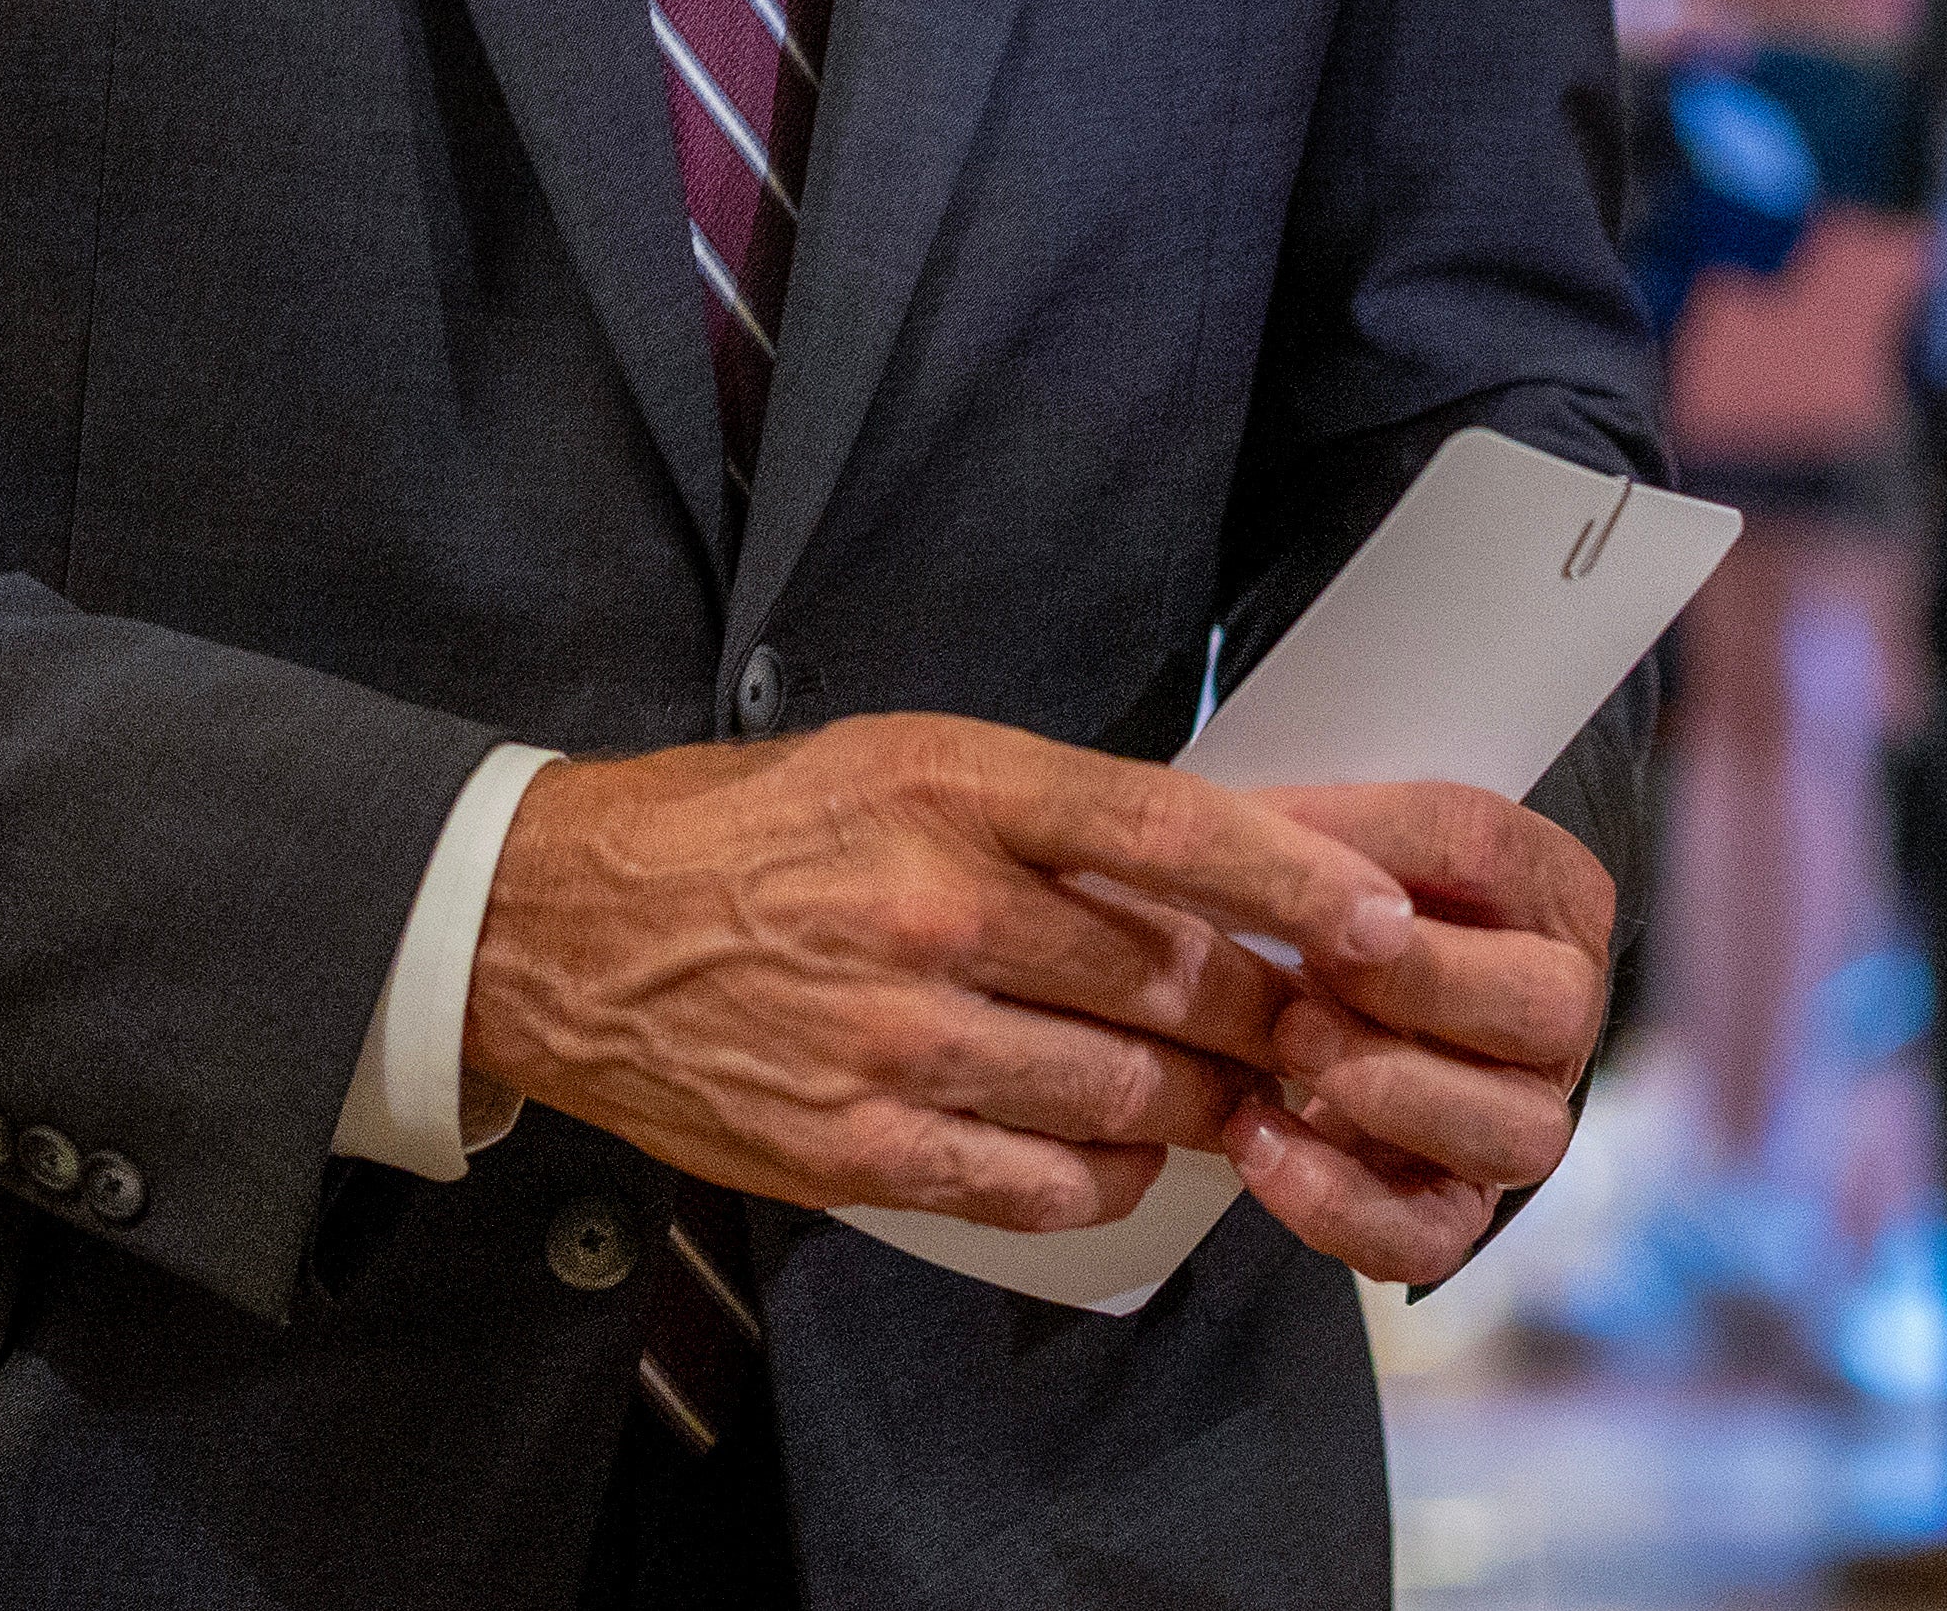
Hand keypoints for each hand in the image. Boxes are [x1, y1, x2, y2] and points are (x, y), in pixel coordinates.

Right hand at [459, 714, 1424, 1235]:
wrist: (562, 927)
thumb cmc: (749, 831)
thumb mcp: (899, 762)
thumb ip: (1046, 815)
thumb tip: (1209, 875)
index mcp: (947, 785)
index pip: (1165, 829)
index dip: (1292, 883)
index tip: (1383, 920)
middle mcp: (930, 908)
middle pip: (1167, 983)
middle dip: (1263, 1015)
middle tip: (1311, 1027)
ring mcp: (893, 1039)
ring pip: (1123, 1095)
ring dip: (1196, 1104)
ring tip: (1219, 1092)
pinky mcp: (857, 1148)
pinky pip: (1044, 1185)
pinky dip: (1106, 1177)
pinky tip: (1113, 1151)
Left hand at [1227, 779, 1621, 1289]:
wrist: (1327, 1003)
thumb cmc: (1332, 906)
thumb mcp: (1329, 837)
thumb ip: (1308, 828)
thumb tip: (1242, 837)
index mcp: (1546, 890)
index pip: (1486, 848)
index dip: (1382, 846)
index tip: (1292, 849)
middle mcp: (1560, 1010)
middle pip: (1547, 1006)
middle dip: (1422, 988)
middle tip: (1312, 972)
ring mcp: (1522, 1119)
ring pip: (1519, 1138)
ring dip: (1396, 1094)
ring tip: (1288, 1048)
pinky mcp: (1459, 1207)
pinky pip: (1432, 1237)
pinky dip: (1343, 1203)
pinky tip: (1261, 1144)